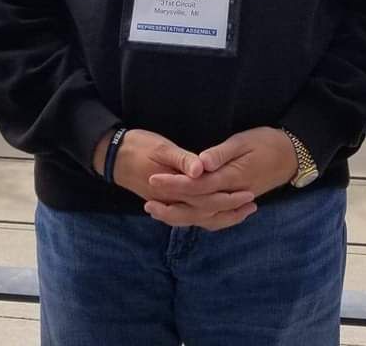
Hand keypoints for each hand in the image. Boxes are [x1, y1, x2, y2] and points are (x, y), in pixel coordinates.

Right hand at [91, 128, 256, 231]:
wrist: (113, 155)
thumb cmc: (138, 146)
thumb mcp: (161, 147)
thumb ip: (182, 160)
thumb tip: (202, 170)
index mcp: (173, 189)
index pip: (205, 199)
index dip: (228, 198)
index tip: (248, 193)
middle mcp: (171, 202)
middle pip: (205, 213)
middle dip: (230, 210)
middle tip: (252, 203)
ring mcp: (167, 204)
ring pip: (198, 219)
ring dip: (221, 217)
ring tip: (242, 212)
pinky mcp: (165, 202)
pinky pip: (189, 216)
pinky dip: (206, 217)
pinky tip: (216, 213)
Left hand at [145, 126, 295, 215]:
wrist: (291, 155)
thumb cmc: (265, 142)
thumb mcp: (243, 141)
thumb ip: (220, 154)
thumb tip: (200, 164)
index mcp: (230, 178)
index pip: (195, 186)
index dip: (173, 185)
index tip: (152, 181)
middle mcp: (231, 194)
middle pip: (196, 206)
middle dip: (171, 206)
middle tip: (147, 203)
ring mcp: (235, 201)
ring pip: (205, 217)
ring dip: (182, 216)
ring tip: (159, 212)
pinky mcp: (237, 201)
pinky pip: (216, 218)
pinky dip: (199, 219)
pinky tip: (186, 216)